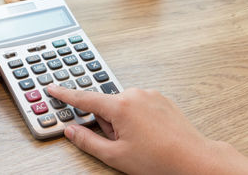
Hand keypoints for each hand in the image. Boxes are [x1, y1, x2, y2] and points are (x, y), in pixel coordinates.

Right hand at [47, 85, 247, 173]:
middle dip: (108, 122)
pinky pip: (138, 103)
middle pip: (106, 105)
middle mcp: (134, 94)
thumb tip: (71, 130)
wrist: (194, 159)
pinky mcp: (160, 98)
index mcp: (120, 106)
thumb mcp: (115, 156)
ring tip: (139, 139)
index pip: (84, 98)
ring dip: (123, 119)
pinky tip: (148, 132)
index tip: (53, 87)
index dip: (65, 94)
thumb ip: (88, 141)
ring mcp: (149, 94)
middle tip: (121, 141)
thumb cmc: (158, 160)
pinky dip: (137, 115)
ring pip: (123, 105)